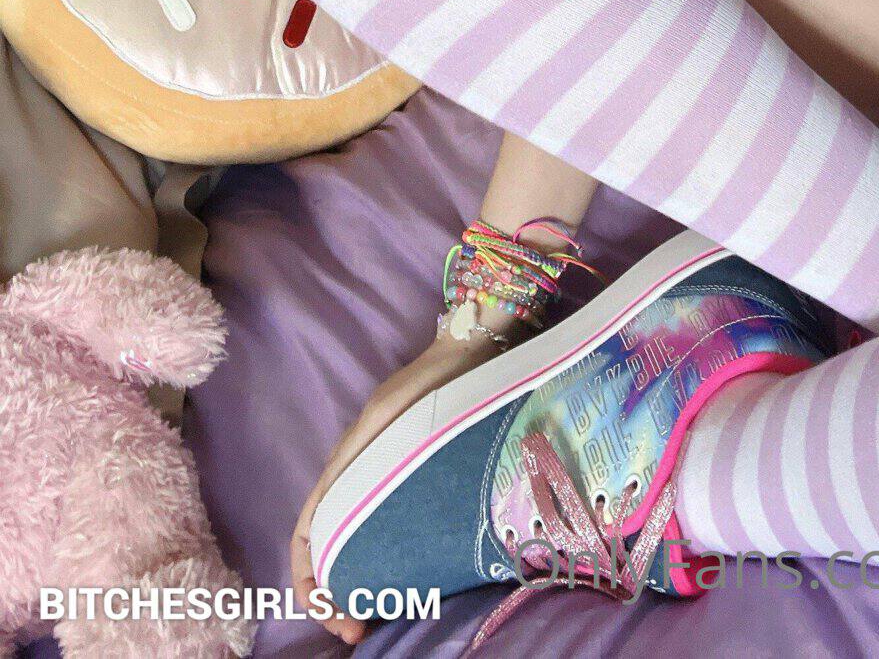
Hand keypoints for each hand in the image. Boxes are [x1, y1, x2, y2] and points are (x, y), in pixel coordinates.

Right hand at [292, 328, 506, 644]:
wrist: (474, 344)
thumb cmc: (437, 374)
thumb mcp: (394, 411)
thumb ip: (366, 451)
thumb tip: (334, 506)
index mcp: (348, 462)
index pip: (307, 530)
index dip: (308, 576)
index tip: (332, 613)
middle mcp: (360, 473)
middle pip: (328, 546)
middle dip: (333, 594)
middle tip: (357, 630)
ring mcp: (387, 474)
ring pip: (356, 542)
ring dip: (359, 583)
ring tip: (376, 617)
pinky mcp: (414, 475)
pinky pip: (385, 527)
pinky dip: (383, 560)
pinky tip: (404, 581)